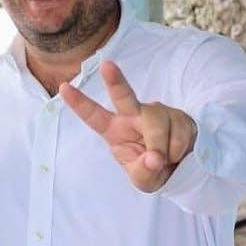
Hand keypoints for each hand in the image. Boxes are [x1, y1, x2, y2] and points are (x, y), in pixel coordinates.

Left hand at [60, 61, 197, 192]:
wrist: (182, 170)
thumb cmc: (152, 171)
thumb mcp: (143, 180)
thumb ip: (143, 172)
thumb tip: (154, 158)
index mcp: (114, 130)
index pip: (94, 116)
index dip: (79, 103)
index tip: (63, 88)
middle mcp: (133, 115)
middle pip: (124, 96)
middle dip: (115, 80)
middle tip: (107, 66)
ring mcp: (157, 113)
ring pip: (158, 125)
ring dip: (163, 149)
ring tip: (165, 161)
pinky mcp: (179, 115)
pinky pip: (180, 133)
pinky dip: (179, 150)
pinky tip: (177, 153)